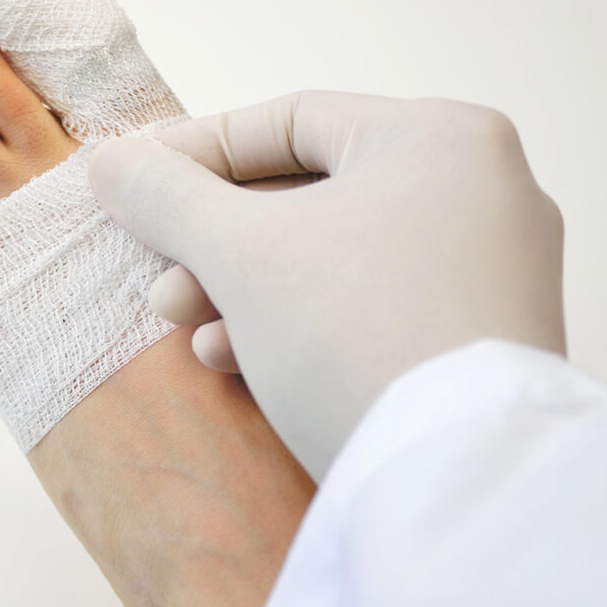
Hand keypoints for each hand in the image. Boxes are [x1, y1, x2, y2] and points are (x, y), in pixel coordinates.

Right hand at [89, 91, 565, 479]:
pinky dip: (306, 324)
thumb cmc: (352, 331)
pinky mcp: (488, 336)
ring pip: (339, 258)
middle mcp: (484, 189)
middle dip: (220, 243)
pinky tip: (242, 362)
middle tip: (161, 280)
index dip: (200, 149)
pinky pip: (378, 305)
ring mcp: (495, 267)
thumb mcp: (241, 253)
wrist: (455, 485)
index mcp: (440, 136)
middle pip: (314, 196)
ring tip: (188, 329)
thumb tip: (111, 162)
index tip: (136, 178)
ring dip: (250, 291)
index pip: (293, 121)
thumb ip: (167, 196)